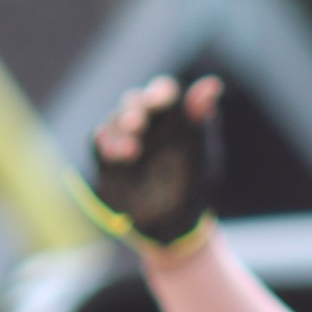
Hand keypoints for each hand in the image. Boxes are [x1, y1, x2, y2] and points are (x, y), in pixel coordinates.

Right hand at [92, 73, 224, 252]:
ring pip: (114, 120)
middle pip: (134, 102)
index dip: (159, 92)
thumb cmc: (193, 188)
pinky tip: (115, 154)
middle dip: (133, 110)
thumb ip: (200, 122)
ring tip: (132, 151)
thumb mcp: (201, 157)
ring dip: (118, 130)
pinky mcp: (108, 159)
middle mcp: (147, 124)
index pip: (163, 92)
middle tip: (138, 124)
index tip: (159, 101)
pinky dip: (104, 143)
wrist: (172, 227)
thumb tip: (213, 84)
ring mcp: (125, 140)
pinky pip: (99, 142)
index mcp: (173, 119)